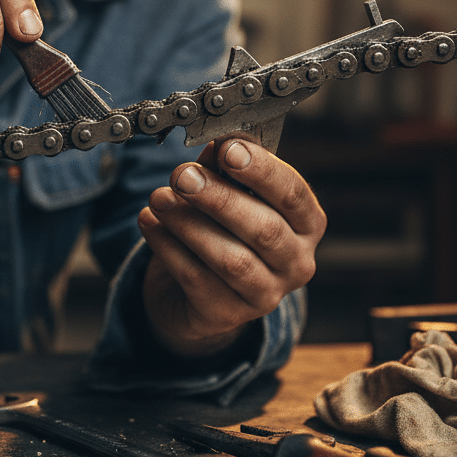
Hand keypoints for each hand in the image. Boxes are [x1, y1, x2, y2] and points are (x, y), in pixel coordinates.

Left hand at [137, 137, 325, 357]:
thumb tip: (216, 142)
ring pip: (230, 259)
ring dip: (189, 224)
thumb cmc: (225, 229)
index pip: (293, 194)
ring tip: (158, 199)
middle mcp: (296, 262)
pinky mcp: (228, 314)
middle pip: (264, 229)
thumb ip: (225, 168)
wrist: (203, 291)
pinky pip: (196, 280)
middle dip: (219, 198)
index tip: (228, 150)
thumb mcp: (229, 192)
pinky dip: (168, 247)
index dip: (262, 170)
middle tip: (181, 176)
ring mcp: (266, 295)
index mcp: (306, 224)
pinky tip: (149, 223)